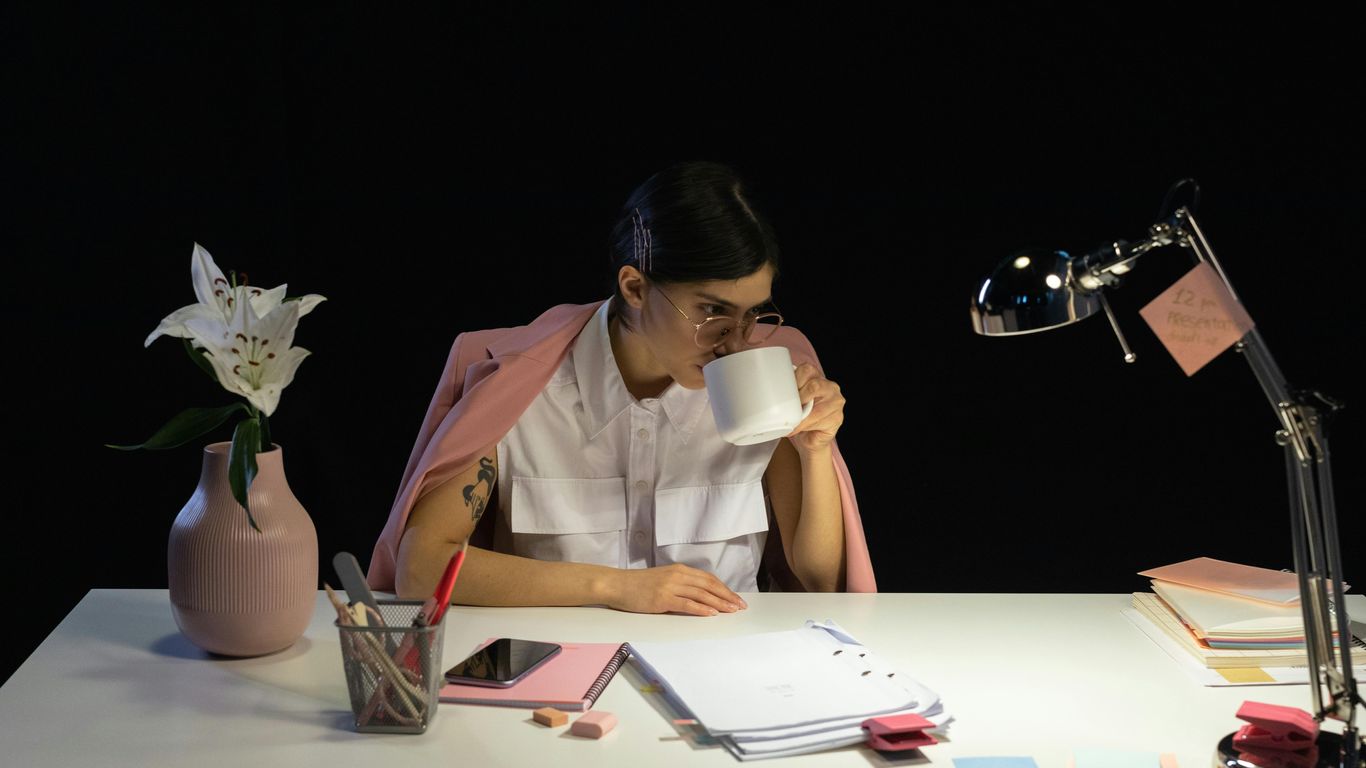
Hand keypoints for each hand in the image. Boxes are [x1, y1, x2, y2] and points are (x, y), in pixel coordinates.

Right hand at [604, 564, 747, 615]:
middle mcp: (677, 575)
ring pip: (701, 595)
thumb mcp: (662, 579)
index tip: (736, 598)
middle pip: (709, 586)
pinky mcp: (662, 599)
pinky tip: (711, 614)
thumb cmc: (637, 585)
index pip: (708, 579)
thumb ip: (680, 584)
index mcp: (679, 570)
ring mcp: (670, 587)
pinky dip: (701, 609)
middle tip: (740, 606)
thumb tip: (699, 596)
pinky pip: (686, 604)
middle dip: (727, 596)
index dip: (724, 588)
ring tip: (732, 611)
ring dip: (719, 603)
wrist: (616, 584)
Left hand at [787, 363, 844, 453]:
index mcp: (818, 377)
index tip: (784, 390)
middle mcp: (830, 387)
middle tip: (788, 408)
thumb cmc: (801, 415)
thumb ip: (788, 393)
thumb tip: (769, 395)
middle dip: (798, 398)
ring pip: (817, 408)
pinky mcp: (837, 419)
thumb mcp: (794, 400)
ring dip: (800, 417)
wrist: (811, 437)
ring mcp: (836, 403)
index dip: (795, 379)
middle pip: (814, 386)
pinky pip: (819, 422)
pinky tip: (796, 430)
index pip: (807, 369)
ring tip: (789, 423)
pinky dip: (804, 427)